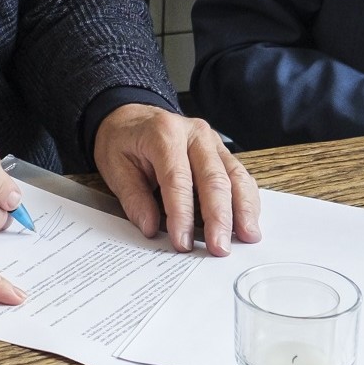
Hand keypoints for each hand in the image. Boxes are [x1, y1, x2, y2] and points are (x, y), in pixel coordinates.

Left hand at [91, 103, 261, 255]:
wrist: (131, 116)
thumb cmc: (124, 141)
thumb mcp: (115, 166)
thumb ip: (133, 198)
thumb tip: (150, 228)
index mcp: (164, 134)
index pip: (178, 179)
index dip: (182, 214)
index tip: (183, 242)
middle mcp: (195, 134)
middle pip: (214, 179)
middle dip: (219, 218)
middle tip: (220, 248)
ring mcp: (213, 141)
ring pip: (236, 176)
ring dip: (243, 210)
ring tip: (247, 237)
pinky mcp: (222, 152)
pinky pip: (241, 176)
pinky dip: (247, 200)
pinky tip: (248, 221)